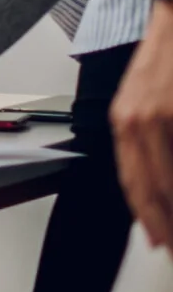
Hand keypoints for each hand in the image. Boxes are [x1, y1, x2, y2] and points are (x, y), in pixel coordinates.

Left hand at [112, 1, 172, 250]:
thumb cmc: (172, 52)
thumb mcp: (152, 97)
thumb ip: (153, 139)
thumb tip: (161, 181)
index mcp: (124, 118)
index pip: (133, 180)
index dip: (149, 215)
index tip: (162, 240)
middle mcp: (136, 117)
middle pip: (152, 186)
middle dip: (168, 219)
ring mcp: (161, 111)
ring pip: (168, 175)